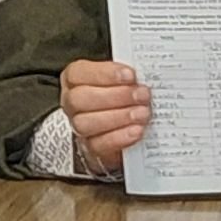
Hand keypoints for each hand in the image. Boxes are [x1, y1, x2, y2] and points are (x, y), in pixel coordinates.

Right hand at [63, 58, 153, 178]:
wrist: (121, 130)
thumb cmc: (123, 97)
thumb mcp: (124, 80)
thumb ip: (129, 76)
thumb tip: (147, 72)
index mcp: (75, 79)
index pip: (78, 73)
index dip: (104, 74)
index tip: (130, 75)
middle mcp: (73, 102)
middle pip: (80, 98)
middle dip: (115, 96)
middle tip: (142, 95)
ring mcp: (79, 126)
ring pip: (86, 123)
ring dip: (118, 117)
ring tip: (142, 114)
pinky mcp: (91, 148)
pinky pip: (98, 145)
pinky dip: (120, 137)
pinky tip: (137, 130)